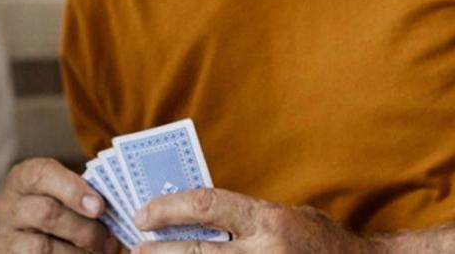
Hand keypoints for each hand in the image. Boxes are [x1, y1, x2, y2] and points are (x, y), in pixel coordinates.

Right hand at [0, 157, 120, 252]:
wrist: (29, 247)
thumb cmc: (58, 218)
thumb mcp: (64, 200)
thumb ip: (84, 198)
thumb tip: (117, 208)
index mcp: (22, 180)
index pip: (41, 174)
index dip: (73, 189)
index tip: (99, 207)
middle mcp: (5, 206)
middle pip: (46, 212)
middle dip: (84, 229)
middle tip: (106, 240)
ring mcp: (1, 238)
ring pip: (41, 247)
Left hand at [134, 189, 359, 252]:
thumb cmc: (320, 242)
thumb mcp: (285, 218)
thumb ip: (244, 220)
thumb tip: (192, 220)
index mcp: (270, 222)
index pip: (207, 205)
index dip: (168, 208)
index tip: (142, 215)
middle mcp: (266, 253)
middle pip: (196, 253)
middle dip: (158, 253)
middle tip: (133, 249)